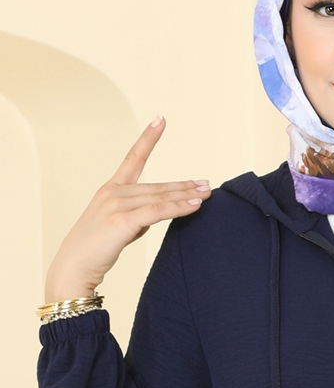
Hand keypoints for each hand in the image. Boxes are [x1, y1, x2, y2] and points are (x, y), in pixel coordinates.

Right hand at [44, 116, 212, 300]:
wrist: (73, 268)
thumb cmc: (94, 250)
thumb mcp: (116, 227)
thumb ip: (135, 216)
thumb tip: (156, 214)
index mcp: (110, 189)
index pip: (133, 159)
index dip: (147, 138)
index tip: (160, 120)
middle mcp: (113, 192)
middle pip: (157, 186)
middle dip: (184, 185)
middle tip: (207, 184)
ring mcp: (116, 204)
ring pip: (160, 197)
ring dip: (186, 196)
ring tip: (206, 193)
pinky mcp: (123, 220)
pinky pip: (157, 211)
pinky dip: (178, 207)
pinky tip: (194, 206)